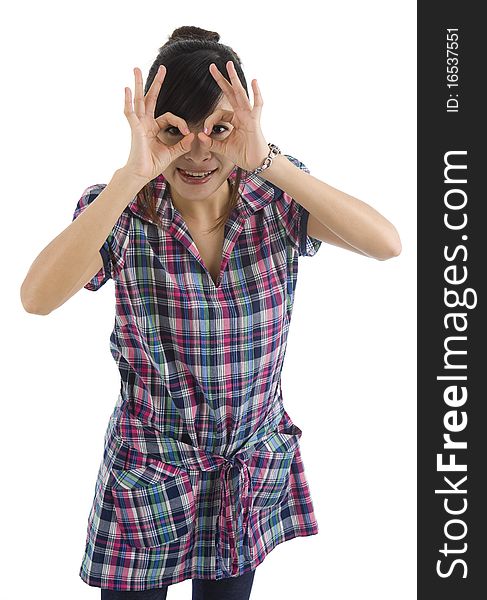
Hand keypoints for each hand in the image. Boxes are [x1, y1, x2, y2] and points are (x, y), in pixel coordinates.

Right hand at [123, 66, 195, 182]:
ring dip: (138, 84)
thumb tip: (193, 135)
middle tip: (162, 68)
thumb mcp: (172, 153)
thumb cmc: (153, 164)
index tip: (186, 132)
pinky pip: (129, 112)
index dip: (180, 122)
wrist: (142, 174)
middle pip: (151, 98)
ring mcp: (138, 124)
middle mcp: (145, 123)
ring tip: (136, 68)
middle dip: (156, 83)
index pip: (169, 117)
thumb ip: (182, 144)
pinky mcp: (134, 128)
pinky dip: (127, 101)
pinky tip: (126, 88)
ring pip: (139, 100)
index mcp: (154, 128)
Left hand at [197, 61, 269, 171]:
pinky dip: (256, 93)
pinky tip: (254, 80)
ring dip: (234, 79)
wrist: (255, 163)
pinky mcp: (255, 121)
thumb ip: (211, 142)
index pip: (219, 113)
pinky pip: (257, 105)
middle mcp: (241, 114)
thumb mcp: (222, 148)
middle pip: (230, 93)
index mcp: (234, 119)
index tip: (205, 131)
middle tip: (212, 66)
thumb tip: (199, 135)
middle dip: (221, 80)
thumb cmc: (242, 154)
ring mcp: (249, 116)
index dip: (210, 120)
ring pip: (240, 94)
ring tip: (229, 65)